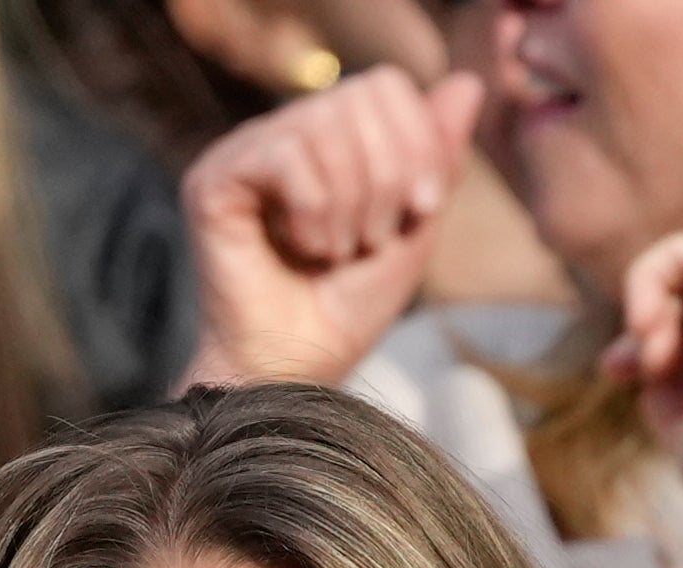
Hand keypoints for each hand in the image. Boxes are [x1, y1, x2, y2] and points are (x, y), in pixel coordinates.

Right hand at [179, 67, 483, 389]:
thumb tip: (468, 82)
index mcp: (328, 138)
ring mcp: (244, 153)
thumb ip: (436, 157)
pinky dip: (315, 212)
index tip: (422, 207)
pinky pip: (288, 157)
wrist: (297, 370)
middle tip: (371, 239)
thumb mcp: (413, 227)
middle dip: (387, 179)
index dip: (419, 142)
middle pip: (358, 97)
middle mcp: (282, 134)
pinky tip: (305, 249)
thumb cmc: (347, 309)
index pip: (385, 86)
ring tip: (336, 252)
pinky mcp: (214, 179)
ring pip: (324, 127)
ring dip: (351, 206)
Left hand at [603, 224, 682, 519]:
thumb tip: (648, 372)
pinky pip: (677, 256)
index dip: (652, 349)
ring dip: (651, 323)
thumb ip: (670, 410)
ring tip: (655, 363)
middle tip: (618, 368)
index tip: (614, 373)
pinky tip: (645, 325)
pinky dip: (645, 286)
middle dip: (643, 334)